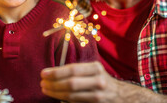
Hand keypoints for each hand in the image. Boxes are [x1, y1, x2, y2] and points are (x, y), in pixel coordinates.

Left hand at [40, 61, 166, 102]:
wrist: (124, 96)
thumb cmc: (103, 81)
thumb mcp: (94, 71)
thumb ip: (78, 71)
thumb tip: (53, 73)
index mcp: (95, 68)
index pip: (72, 69)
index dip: (55, 72)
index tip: (43, 73)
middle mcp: (99, 80)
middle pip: (71, 83)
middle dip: (53, 84)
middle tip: (42, 83)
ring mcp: (99, 95)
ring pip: (72, 95)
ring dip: (55, 93)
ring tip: (46, 90)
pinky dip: (65, 100)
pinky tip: (57, 98)